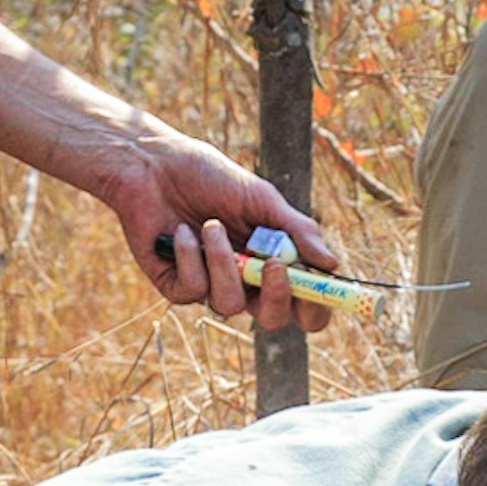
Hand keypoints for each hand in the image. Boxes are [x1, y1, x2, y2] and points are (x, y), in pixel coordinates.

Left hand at [102, 134, 336, 333]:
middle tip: (272, 264)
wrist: (154, 166)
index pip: (304, 304)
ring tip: (208, 225)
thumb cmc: (211, 178)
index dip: (316, 307)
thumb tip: (332, 264)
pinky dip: (189, 257)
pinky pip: (193, 291)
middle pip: (272, 319)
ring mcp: (211, 287)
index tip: (319, 289)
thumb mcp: (263, 199)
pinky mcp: (177, 286)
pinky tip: (179, 231)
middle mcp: (245, 283)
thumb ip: (298, 232)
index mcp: (272, 264)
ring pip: (229, 305)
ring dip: (222, 262)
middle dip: (276, 296)